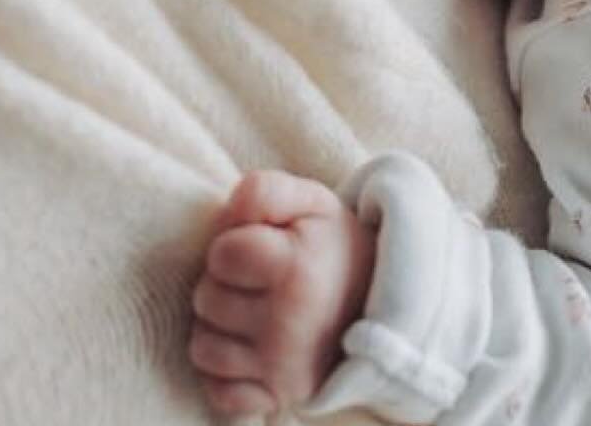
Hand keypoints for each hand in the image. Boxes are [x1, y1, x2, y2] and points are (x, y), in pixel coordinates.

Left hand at [189, 169, 376, 418]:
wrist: (387, 300)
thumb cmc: (334, 245)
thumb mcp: (311, 201)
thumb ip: (264, 191)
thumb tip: (225, 213)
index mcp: (296, 269)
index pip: (221, 255)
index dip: (231, 243)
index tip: (257, 244)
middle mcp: (289, 325)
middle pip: (206, 300)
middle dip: (223, 283)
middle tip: (256, 278)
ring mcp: (283, 368)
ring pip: (203, 348)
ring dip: (218, 327)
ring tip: (251, 309)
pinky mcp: (279, 399)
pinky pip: (218, 393)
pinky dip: (225, 374)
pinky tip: (248, 348)